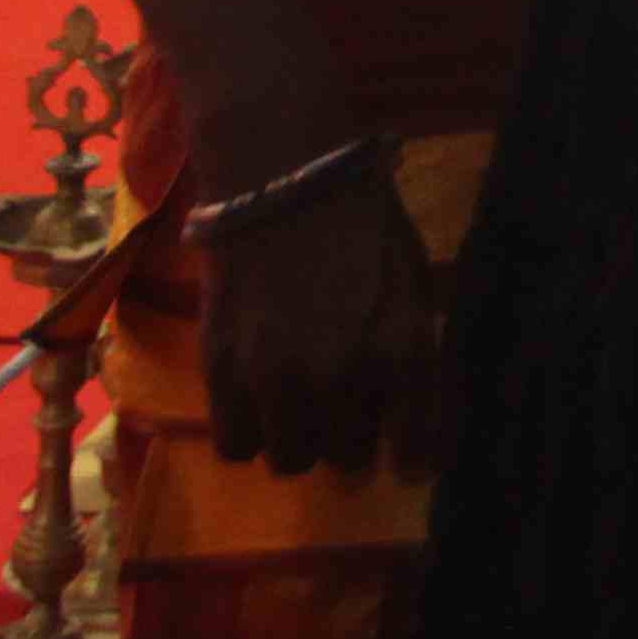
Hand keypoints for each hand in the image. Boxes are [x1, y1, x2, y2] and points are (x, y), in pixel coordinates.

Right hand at [193, 173, 447, 481]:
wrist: (284, 178)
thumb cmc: (363, 226)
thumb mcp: (414, 287)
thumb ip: (412, 355)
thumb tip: (405, 416)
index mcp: (403, 352)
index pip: (416, 451)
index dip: (411, 460)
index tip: (404, 458)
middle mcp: (342, 376)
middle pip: (346, 460)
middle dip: (349, 440)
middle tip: (342, 407)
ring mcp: (276, 377)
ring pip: (290, 460)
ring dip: (297, 438)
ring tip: (298, 402)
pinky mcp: (221, 371)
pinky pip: (235, 444)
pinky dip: (249, 430)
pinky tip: (257, 400)